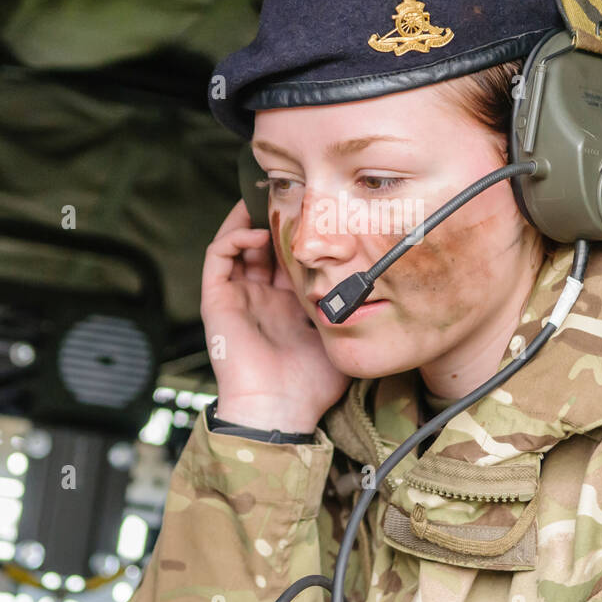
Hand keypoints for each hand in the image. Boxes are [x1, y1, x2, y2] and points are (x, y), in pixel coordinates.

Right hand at [201, 200, 349, 433]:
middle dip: (273, 217)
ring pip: (236, 244)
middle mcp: (261, 296)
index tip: (317, 209)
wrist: (280, 410)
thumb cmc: (311, 384)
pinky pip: (218, 257)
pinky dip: (233, 238)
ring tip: (269, 200)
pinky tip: (256, 232)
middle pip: (262, 245)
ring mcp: (238, 297)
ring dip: (249, 219)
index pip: (290, 257)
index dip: (299, 233)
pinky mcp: (217, 301)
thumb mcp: (341, 336)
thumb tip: (383, 287)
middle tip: (291, 192)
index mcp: (288, 304)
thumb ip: (353, 311)